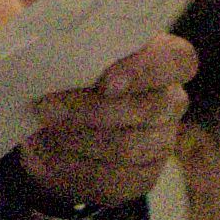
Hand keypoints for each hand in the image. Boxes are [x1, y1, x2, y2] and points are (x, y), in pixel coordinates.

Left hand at [14, 35, 187, 206]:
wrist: (54, 120)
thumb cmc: (65, 71)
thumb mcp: (64, 47)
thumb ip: (68, 39)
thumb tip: (43, 43)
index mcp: (162, 60)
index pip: (178, 59)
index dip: (147, 70)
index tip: (106, 81)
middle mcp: (170, 101)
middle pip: (147, 109)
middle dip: (90, 111)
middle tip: (45, 108)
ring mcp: (160, 142)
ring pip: (127, 147)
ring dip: (78, 140)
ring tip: (41, 132)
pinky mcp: (142, 177)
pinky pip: (113, 180)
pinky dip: (73, 168)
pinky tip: (47, 156)